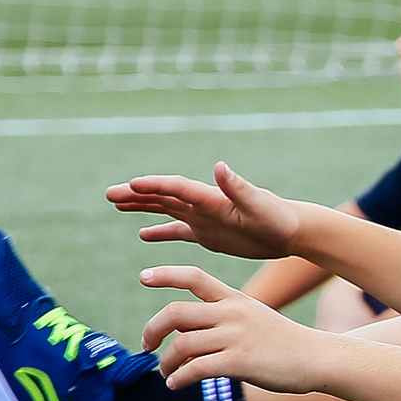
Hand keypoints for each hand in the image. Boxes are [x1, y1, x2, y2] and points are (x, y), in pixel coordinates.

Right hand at [106, 162, 306, 260]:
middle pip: (163, 196)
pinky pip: (178, 232)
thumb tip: (220, 166)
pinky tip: (143, 234)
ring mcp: (204, 217)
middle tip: (109, 193)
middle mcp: (203, 204)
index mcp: (211, 196)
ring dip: (142, 207)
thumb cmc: (277, 217)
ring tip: (116, 203)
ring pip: (165, 210)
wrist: (291, 231)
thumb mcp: (257, 204)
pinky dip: (161, 232)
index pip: (176, 188)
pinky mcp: (209, 233)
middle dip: (136, 194)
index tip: (131, 185)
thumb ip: (237, 186)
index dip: (154, 186)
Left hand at [138, 265, 330, 391]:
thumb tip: (187, 340)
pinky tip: (176, 385)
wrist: (319, 358)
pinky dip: (179, 378)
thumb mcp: (255, 320)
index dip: (166, 275)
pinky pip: (196, 369)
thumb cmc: (287, 344)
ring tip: (167, 373)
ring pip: (182, 344)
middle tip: (147, 345)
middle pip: (176, 312)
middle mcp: (232, 313)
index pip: (194, 277)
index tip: (143, 278)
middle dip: (153, 329)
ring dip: (167, 362)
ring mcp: (235, 337)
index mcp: (235, 299)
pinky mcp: (240, 362)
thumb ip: (223, 323)